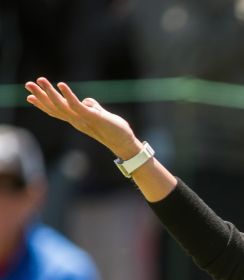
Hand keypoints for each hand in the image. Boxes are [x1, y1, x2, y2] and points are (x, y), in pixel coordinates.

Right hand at [25, 78, 142, 157]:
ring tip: (40, 80)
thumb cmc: (114, 129)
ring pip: (61, 105)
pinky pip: (76, 105)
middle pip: (54, 107)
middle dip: (40, 95)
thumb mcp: (100, 115)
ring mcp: (83, 119)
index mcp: (77, 120)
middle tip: (27, 84)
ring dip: (49, 92)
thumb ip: (92, 107)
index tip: (28, 96)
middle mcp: (76, 121)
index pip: (56, 111)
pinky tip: (60, 84)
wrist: (125, 143)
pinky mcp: (91, 117)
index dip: (42, 104)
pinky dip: (68, 95)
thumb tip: (86, 101)